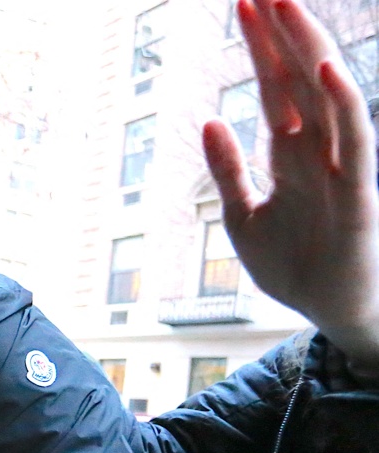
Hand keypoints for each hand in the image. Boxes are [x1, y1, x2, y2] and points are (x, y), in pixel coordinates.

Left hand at [207, 0, 378, 371]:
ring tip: (286, 4)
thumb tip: (208, 119)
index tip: (243, 1)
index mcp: (290, 150)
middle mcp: (318, 147)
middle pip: (299, 76)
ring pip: (327, 94)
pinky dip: (341, 104)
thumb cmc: (291, 263)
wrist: (329, 310)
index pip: (275, 84)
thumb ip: (227, 170)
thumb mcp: (241, 216)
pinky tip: (325, 70)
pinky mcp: (356, 193)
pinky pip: (353, 141)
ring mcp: (339, 166)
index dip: (261, 45)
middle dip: (282, 31)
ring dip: (307, 49)